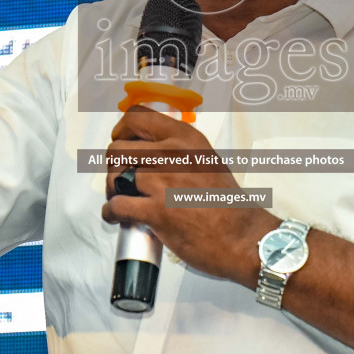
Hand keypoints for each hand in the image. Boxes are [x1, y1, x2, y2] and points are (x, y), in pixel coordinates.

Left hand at [101, 106, 277, 283]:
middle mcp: (172, 154)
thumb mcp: (207, 161)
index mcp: (186, 138)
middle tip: (122, 178)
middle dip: (113, 166)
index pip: (136, 116)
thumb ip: (180, 152)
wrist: (242, 237)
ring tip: (122, 199)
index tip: (123, 143)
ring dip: (112, 191)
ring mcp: (163, 182)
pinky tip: (117, 217)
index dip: (122, 131)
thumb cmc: (228, 204)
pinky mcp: (156, 211)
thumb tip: (152, 152)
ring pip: (113, 178)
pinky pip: (116, 206)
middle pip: (117, 149)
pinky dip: (110, 213)